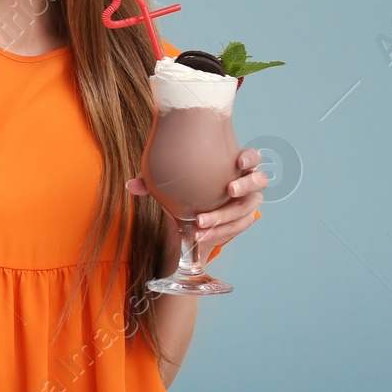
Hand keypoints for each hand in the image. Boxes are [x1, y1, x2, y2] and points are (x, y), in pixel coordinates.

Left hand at [126, 146, 267, 260]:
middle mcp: (246, 182)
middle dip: (246, 185)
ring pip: (247, 209)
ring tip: (202, 222)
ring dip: (226, 216)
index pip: (252, 157)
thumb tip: (132, 185)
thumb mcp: (170, 182)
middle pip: (258, 181)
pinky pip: (238, 227)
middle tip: (230, 191)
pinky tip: (203, 235)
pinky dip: (220, 231)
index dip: (250, 157)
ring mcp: (247, 203)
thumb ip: (153, 181)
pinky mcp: (242, 221)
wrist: (193, 215)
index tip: (239, 159)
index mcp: (233, 164)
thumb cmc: (186, 186)